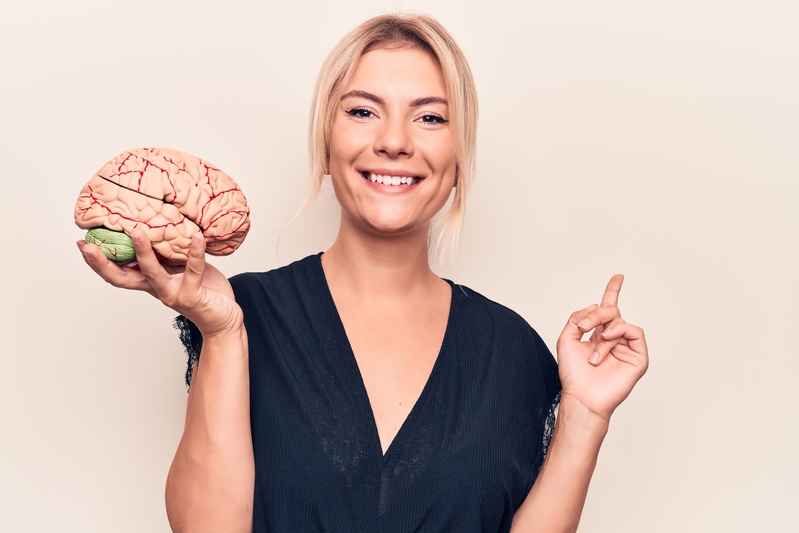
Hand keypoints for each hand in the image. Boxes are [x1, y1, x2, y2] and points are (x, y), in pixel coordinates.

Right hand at [77, 229, 241, 336]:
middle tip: (88, 245)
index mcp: (150, 282)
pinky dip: (195, 252)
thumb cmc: (203, 289)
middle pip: (122, 278)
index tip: (82, 244)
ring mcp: (173, 294)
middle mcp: (157, 289)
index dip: (98, 261)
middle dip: (103, 262)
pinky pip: (193, 270)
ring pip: (152, 273)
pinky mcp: (192, 296)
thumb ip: (169, 251)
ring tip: (138, 232)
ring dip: (144, 252)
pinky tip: (198, 236)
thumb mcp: (181, 266)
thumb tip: (159, 222)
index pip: (117, 273)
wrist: (224, 317)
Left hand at [556, 275, 647, 421]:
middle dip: (596, 314)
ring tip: (593, 351)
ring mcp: (627, 347)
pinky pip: (634, 331)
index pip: (608, 310)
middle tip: (582, 326)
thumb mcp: (566, 338)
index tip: (618, 276)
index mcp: (598, 335)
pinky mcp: (638, 356)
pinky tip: (607, 341)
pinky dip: (618, 332)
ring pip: (620, 321)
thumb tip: (594, 305)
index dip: (613, 291)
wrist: (582, 395)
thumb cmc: (573, 373)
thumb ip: (577, 317)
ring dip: (602, 330)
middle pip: (611, 311)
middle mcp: (614, 339)